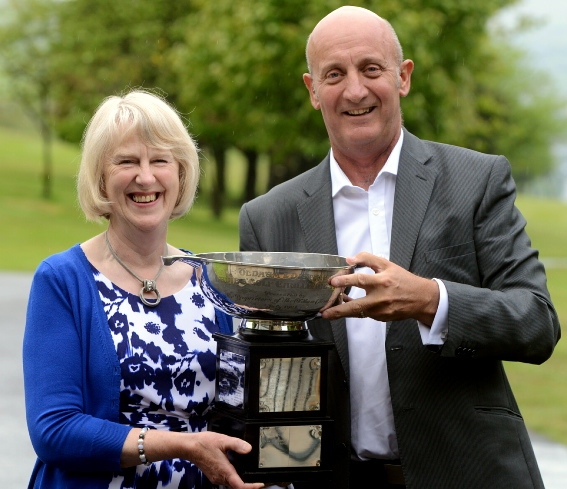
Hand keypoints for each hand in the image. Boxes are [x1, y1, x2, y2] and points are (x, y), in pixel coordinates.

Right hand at [186, 431, 264, 488]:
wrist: (189, 447)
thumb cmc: (204, 443)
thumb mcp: (223, 440)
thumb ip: (237, 444)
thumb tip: (249, 449)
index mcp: (224, 471)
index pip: (240, 486)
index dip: (251, 487)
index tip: (260, 484)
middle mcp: (220, 477)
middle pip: (236, 487)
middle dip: (248, 486)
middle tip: (259, 480)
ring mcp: (216, 477)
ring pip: (231, 484)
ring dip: (241, 483)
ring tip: (251, 477)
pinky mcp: (213, 475)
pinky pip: (226, 481)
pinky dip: (234, 479)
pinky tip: (237, 471)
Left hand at [320, 252, 438, 324]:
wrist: (421, 298)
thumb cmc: (403, 280)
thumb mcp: (387, 264)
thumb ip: (367, 259)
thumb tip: (349, 259)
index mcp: (382, 281)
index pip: (361, 280)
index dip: (345, 281)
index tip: (333, 282)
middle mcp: (381, 298)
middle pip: (357, 306)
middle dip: (339, 310)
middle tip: (325, 311)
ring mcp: (381, 311)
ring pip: (358, 313)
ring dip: (342, 313)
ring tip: (328, 313)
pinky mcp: (381, 318)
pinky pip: (364, 314)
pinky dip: (353, 311)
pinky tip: (344, 307)